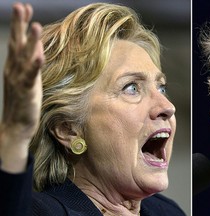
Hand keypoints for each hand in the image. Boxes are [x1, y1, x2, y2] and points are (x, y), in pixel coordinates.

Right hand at [0, 3, 44, 172]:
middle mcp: (13, 71)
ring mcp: (18, 81)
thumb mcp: (27, 79)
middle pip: (16, 44)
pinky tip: (40, 55)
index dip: (20, 25)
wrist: (16, 125)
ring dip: (30, 42)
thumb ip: (31, 63)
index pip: (17, 42)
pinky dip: (35, 66)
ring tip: (35, 25)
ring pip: (24, 58)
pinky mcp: (26, 92)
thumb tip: (38, 48)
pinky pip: (31, 77)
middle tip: (21, 6)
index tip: (24, 8)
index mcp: (14, 67)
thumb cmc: (23, 102)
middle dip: (20, 25)